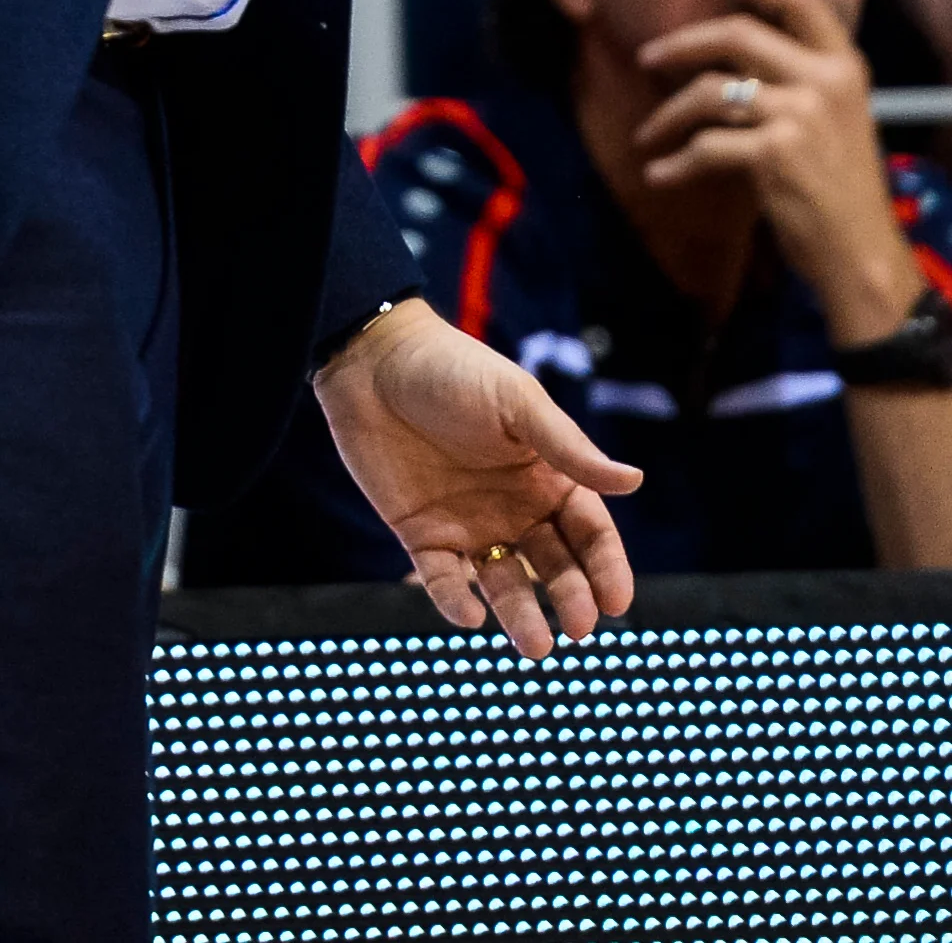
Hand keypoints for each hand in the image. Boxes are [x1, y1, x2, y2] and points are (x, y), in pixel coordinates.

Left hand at [315, 297, 639, 657]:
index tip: (617, 604)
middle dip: (570, 597)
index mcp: (547, 475)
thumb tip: (634, 482)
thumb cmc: (454, 370)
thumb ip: (569, 448)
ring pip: (503, 583)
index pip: (589, 532)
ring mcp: (469, 523)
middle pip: (554, 565)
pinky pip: (444, 579)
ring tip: (534, 645)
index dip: (607, 567)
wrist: (373, 361)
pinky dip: (455, 601)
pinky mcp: (422, 534)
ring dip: (520, 614)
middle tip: (577, 627)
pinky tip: (469, 615)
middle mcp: (515, 507)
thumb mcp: (516, 402)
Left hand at [635, 0, 919, 343]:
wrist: (859, 252)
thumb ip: (798, 75)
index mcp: (845, 65)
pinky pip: (706, 146)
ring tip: (648, 135)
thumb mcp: (836, 115)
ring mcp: (801, 115)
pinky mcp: (776, 153)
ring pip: (710, 90)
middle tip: (647, 57)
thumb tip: (732, 42)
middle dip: (682, 43)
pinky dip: (675, 163)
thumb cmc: (839, 185)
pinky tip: (660, 175)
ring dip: (667, 114)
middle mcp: (826, 81)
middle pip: (738, 34)